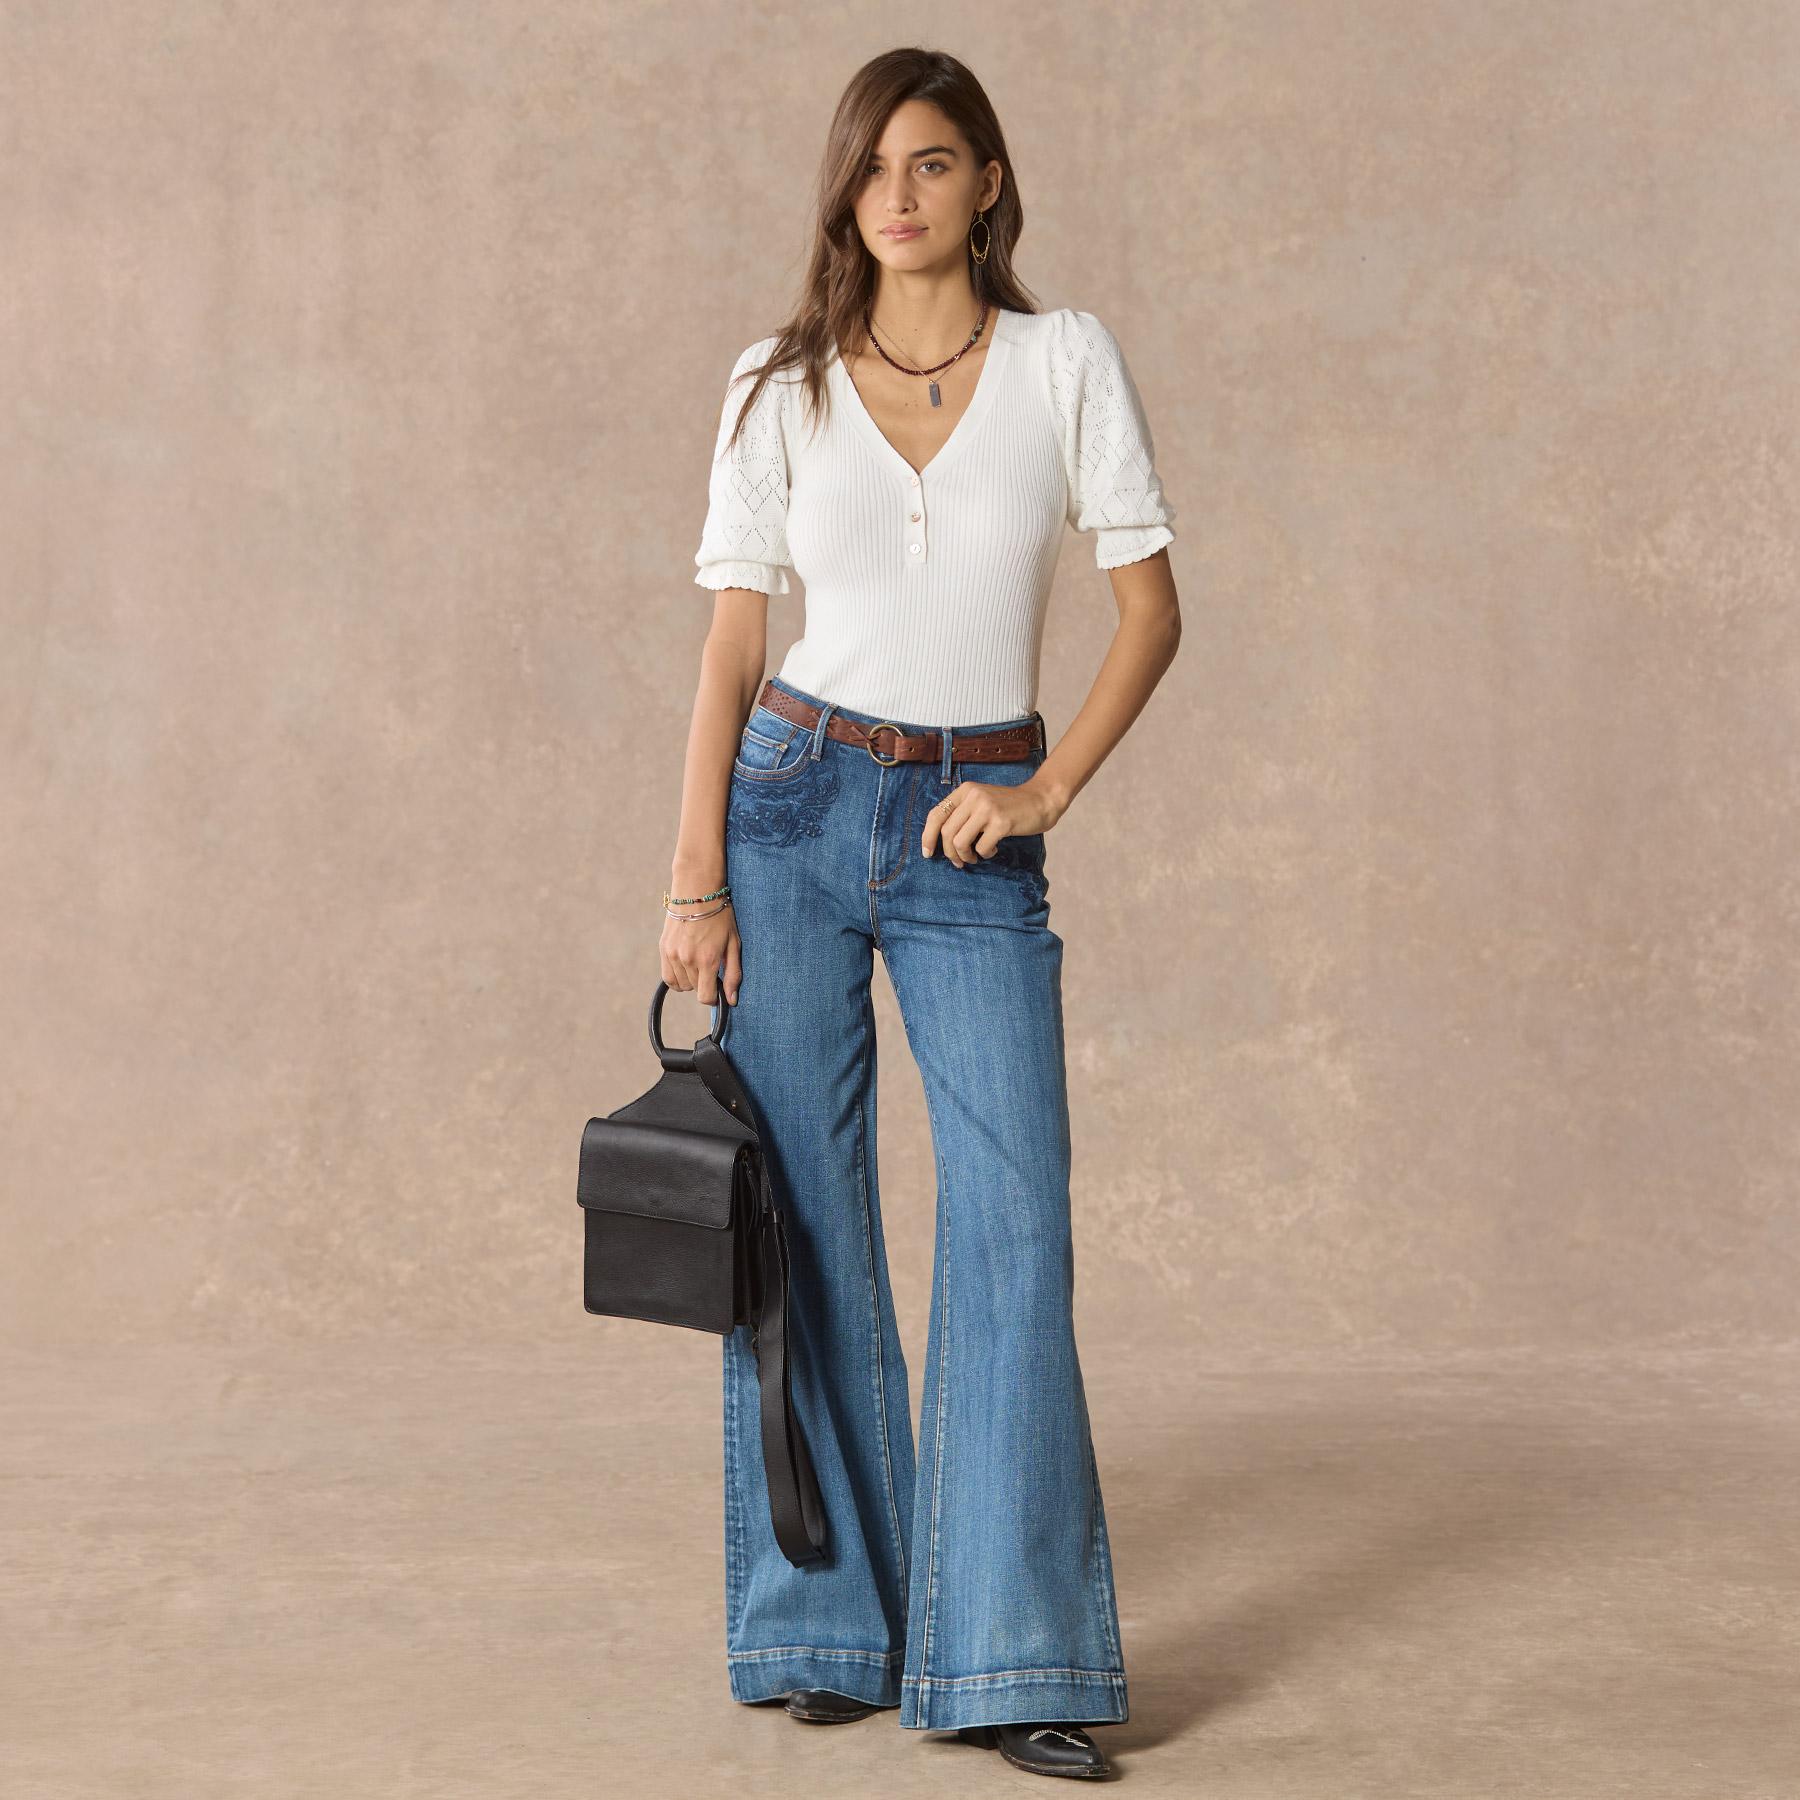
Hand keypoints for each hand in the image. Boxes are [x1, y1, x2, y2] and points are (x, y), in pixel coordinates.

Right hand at [661, 884, 742, 1006]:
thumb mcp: (734, 944)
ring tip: (699, 963)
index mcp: (707, 960)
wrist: (697, 892)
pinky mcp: (664, 949)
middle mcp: (688, 960)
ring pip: (681, 985)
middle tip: (711, 966)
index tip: (718, 988)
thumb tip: (732, 1000)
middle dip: (704, 983)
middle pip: (694, 989)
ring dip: (691, 980)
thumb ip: (733, 974)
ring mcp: (673, 955)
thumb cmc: (720, 916)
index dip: (714, 997)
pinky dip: (677, 977)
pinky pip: (667, 976)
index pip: (705, 997)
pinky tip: (686, 967)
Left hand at [920, 775, 1059, 868]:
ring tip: (975, 857)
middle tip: (958, 862)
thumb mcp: (982, 801)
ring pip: (960, 842)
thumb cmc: (1009, 806)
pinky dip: (985, 854)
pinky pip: (981, 847)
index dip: (927, 836)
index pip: (936, 814)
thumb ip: (963, 813)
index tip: (928, 853)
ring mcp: (987, 809)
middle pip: (946, 832)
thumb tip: (941, 842)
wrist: (1041, 800)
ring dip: (965, 856)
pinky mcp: (1001, 822)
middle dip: (949, 853)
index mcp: (965, 791)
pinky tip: (993, 850)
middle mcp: (974, 796)